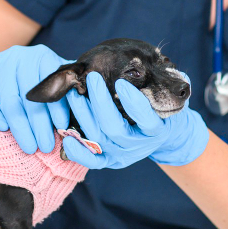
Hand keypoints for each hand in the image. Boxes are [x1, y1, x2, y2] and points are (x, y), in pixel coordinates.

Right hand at [0, 44, 72, 153]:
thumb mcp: (58, 77)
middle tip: (46, 147)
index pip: (52, 83)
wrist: (7, 66)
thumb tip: (88, 105)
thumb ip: (71, 88)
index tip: (62, 128)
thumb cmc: (40, 79)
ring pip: (9, 99)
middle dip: (39, 124)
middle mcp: (20, 56)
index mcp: (43, 56)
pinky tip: (3, 128)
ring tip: (30, 147)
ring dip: (20, 126)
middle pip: (30, 95)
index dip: (57, 106)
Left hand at [61, 72, 208, 168]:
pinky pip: (91, 161)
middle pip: (115, 128)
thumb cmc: (155, 110)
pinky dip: (78, 151)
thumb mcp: (160, 99)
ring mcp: (122, 155)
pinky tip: (67, 137)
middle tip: (92, 78)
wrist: (156, 136)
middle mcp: (138, 146)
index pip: (146, 118)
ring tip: (74, 95)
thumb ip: (151, 89)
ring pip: (99, 138)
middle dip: (100, 102)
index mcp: (156, 130)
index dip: (134, 103)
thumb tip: (139, 67)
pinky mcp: (108, 161)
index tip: (121, 83)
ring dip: (83, 116)